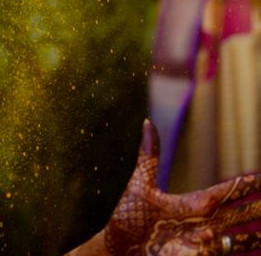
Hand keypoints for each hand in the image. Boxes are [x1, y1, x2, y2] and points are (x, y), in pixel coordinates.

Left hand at [104, 121, 260, 254]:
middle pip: (241, 215)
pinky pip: (224, 254)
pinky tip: (239, 247)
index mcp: (194, 203)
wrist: (119, 244)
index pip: (228, 192)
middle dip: (258, 210)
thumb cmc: (129, 216)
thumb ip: (149, 156)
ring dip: (255, 237)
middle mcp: (204, 223)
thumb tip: (148, 122)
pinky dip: (232, 250)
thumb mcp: (140, 183)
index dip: (247, 185)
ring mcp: (203, 242)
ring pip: (240, 240)